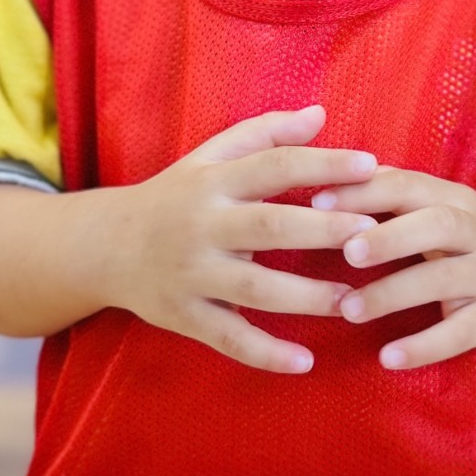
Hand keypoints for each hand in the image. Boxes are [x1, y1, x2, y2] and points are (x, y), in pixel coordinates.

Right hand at [100, 105, 378, 373]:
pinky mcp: (184, 316)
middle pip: (271, 226)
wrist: (103, 246)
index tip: (372, 165)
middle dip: (324, 230)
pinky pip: (229, 338)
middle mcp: (203, 226)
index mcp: (215, 182)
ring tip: (353, 300)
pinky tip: (305, 362)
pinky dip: (266, 354)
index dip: (324, 164)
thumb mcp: (210, 158)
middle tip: (373, 234)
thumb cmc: (175, 196)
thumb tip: (321, 114)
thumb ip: (265, 134)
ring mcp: (192, 274)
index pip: (276, 166)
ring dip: (307, 297)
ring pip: (255, 289)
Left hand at [311, 166, 475, 369]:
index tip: (317, 202)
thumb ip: (395, 195)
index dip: (364, 191)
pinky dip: (423, 346)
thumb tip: (331, 177)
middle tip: (347, 253)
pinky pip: (457, 333)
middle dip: (391, 237)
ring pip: (442, 280)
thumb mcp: (442, 210)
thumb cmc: (469, 242)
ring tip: (350, 310)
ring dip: (393, 294)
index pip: (409, 186)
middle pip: (437, 225)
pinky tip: (388, 358)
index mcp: (454, 199)